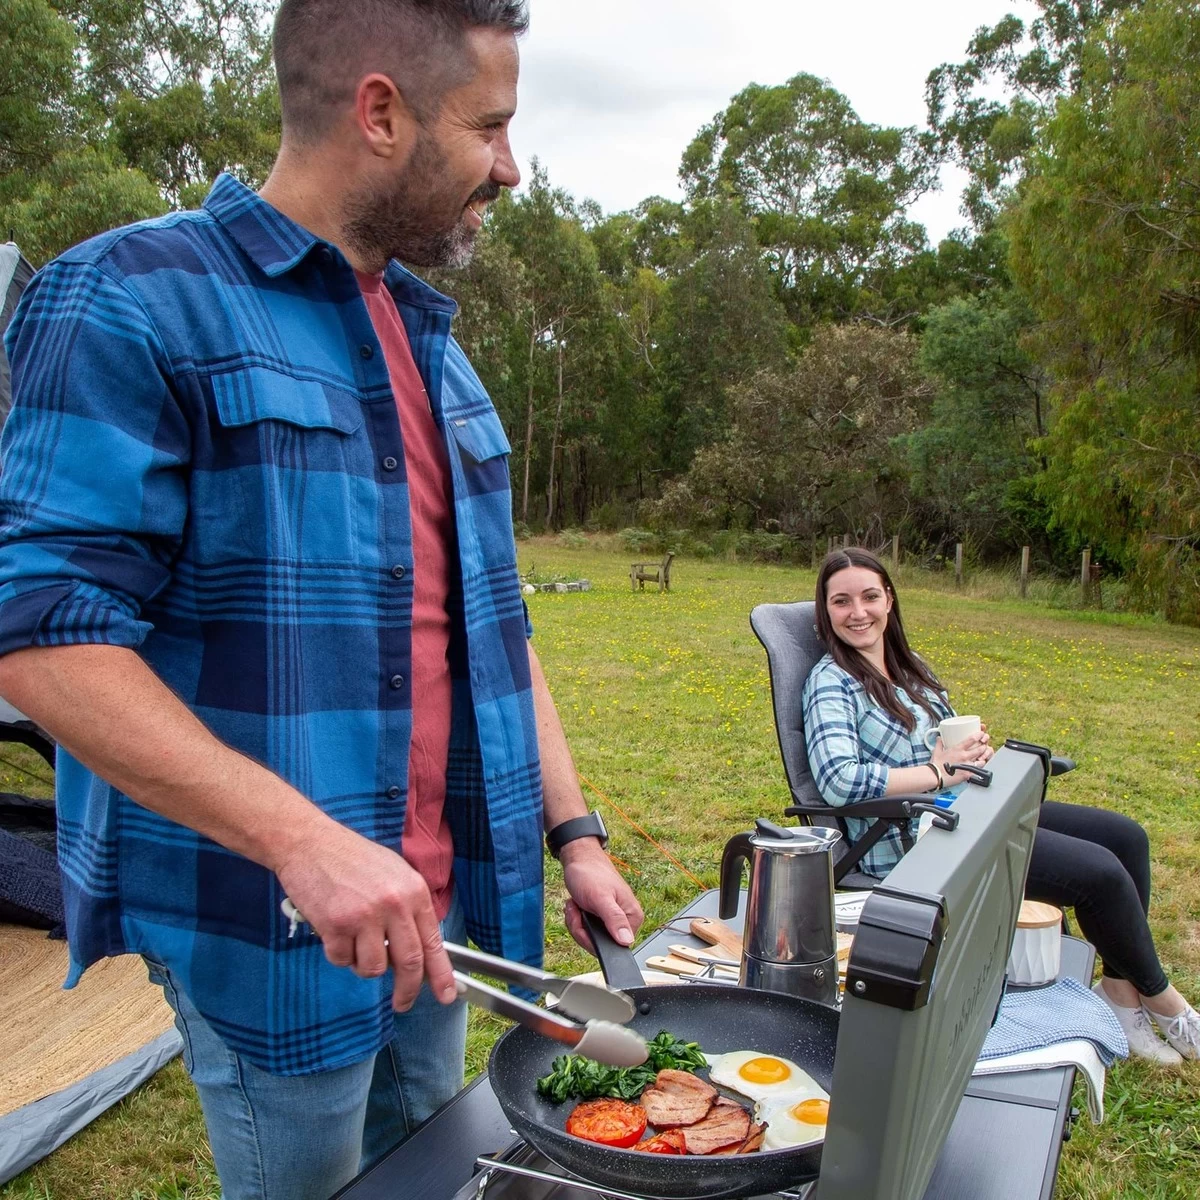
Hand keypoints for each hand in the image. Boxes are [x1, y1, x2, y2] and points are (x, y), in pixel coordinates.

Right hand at [274, 817, 456, 1011]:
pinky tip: (333, 929)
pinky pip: (342, 960)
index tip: (447, 994)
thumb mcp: (394, 874)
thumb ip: (408, 908)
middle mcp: (394, 904)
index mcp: (413, 891)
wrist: (311, 843)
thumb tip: (419, 947)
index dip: (441, 974)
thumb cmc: (352, 858)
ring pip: (373, 968)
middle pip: (409, 963)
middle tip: (403, 1003)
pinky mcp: (336, 925)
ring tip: (354, 939)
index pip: (433, 942)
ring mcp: (365, 916)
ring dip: (363, 964)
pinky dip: (338, 953)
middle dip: (407, 991)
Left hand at [560, 839, 643, 953]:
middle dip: (581, 929)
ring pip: (589, 938)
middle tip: (577, 908)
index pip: (614, 947)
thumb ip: (614, 919)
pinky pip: (584, 931)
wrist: (579, 858)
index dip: (592, 940)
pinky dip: (575, 919)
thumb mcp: (601, 897)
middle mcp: (625, 921)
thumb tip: (627, 941)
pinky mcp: (600, 918)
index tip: (582, 921)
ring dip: (576, 922)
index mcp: (632, 917)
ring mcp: (611, 920)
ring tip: (576, 904)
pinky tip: (575, 906)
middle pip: (599, 944)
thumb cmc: (590, 873)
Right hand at [934, 727, 993, 779]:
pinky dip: (979, 769)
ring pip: (982, 761)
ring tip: (982, 758)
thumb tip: (939, 738)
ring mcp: (967, 766)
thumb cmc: (936, 764)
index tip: (981, 734)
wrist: (935, 776)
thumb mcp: (936, 751)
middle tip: (984, 746)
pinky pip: (978, 771)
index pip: (972, 739)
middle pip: (980, 749)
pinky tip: (978, 769)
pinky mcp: (968, 774)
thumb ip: (939, 744)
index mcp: (957, 749)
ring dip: (983, 759)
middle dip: (984, 747)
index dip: (979, 735)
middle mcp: (964, 756)